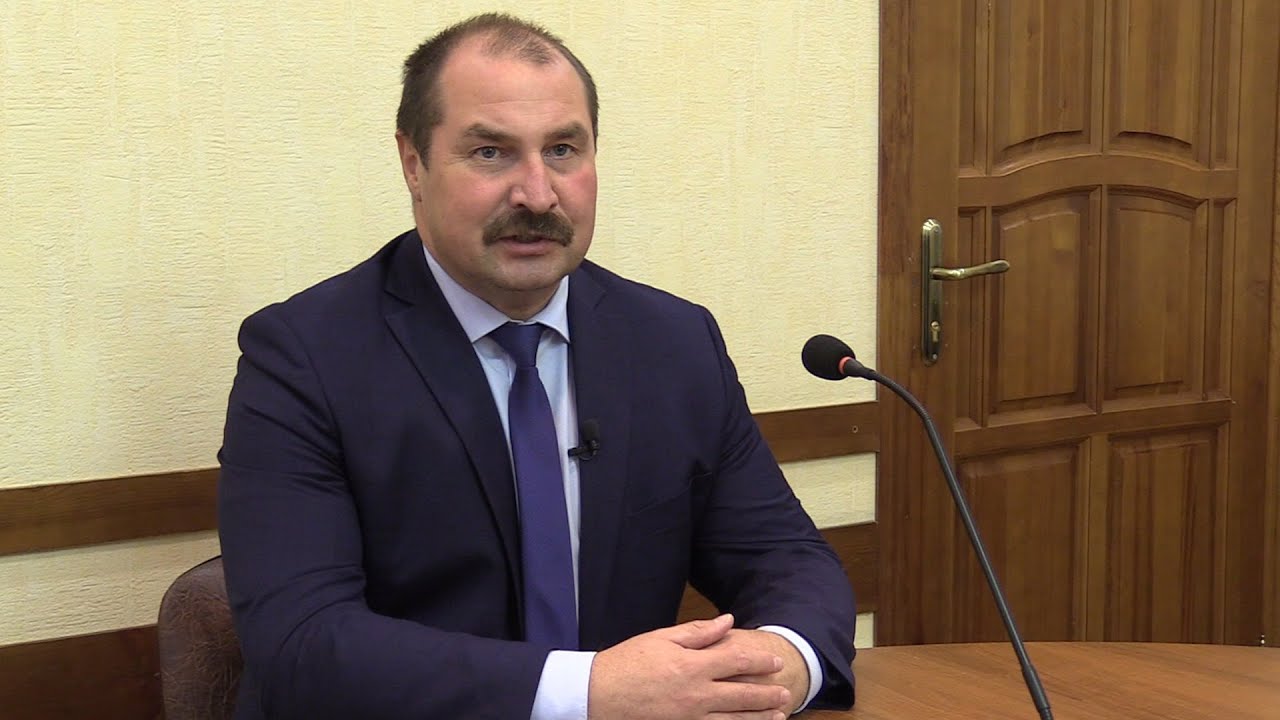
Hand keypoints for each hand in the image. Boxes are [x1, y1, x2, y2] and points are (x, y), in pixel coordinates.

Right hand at [587, 614, 791, 719]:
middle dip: (767, 694)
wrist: (597, 695)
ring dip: (758, 718)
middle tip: (786, 693)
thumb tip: (727, 622)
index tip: (776, 663)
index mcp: (692, 666)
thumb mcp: (661, 639)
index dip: (759, 662)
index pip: (736, 662)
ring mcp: (690, 717)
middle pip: (742, 695)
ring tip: (778, 716)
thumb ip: (697, 633)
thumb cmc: (627, 663)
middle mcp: (696, 694)